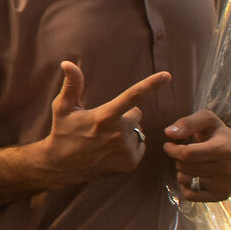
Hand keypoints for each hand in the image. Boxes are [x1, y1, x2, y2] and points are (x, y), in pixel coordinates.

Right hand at [36, 61, 169, 186]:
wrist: (63, 166)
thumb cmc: (63, 132)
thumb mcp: (63, 107)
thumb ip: (71, 84)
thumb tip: (67, 62)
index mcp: (104, 117)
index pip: (132, 96)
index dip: (151, 84)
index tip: (167, 75)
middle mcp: (118, 134)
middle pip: (136, 114)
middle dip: (125, 115)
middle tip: (104, 124)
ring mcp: (125, 150)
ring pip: (138, 131)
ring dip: (127, 132)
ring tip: (106, 139)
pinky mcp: (130, 163)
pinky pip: (140, 145)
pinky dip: (130, 146)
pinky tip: (112, 150)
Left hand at [162, 109, 230, 202]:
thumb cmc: (217, 134)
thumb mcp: (206, 119)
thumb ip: (187, 123)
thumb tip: (169, 133)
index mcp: (223, 149)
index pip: (187, 155)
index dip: (172, 150)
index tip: (170, 145)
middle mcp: (227, 169)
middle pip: (183, 167)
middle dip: (179, 159)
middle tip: (189, 153)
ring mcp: (225, 184)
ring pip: (184, 180)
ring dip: (183, 171)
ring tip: (196, 163)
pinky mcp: (221, 195)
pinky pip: (189, 196)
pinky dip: (186, 186)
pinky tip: (196, 177)